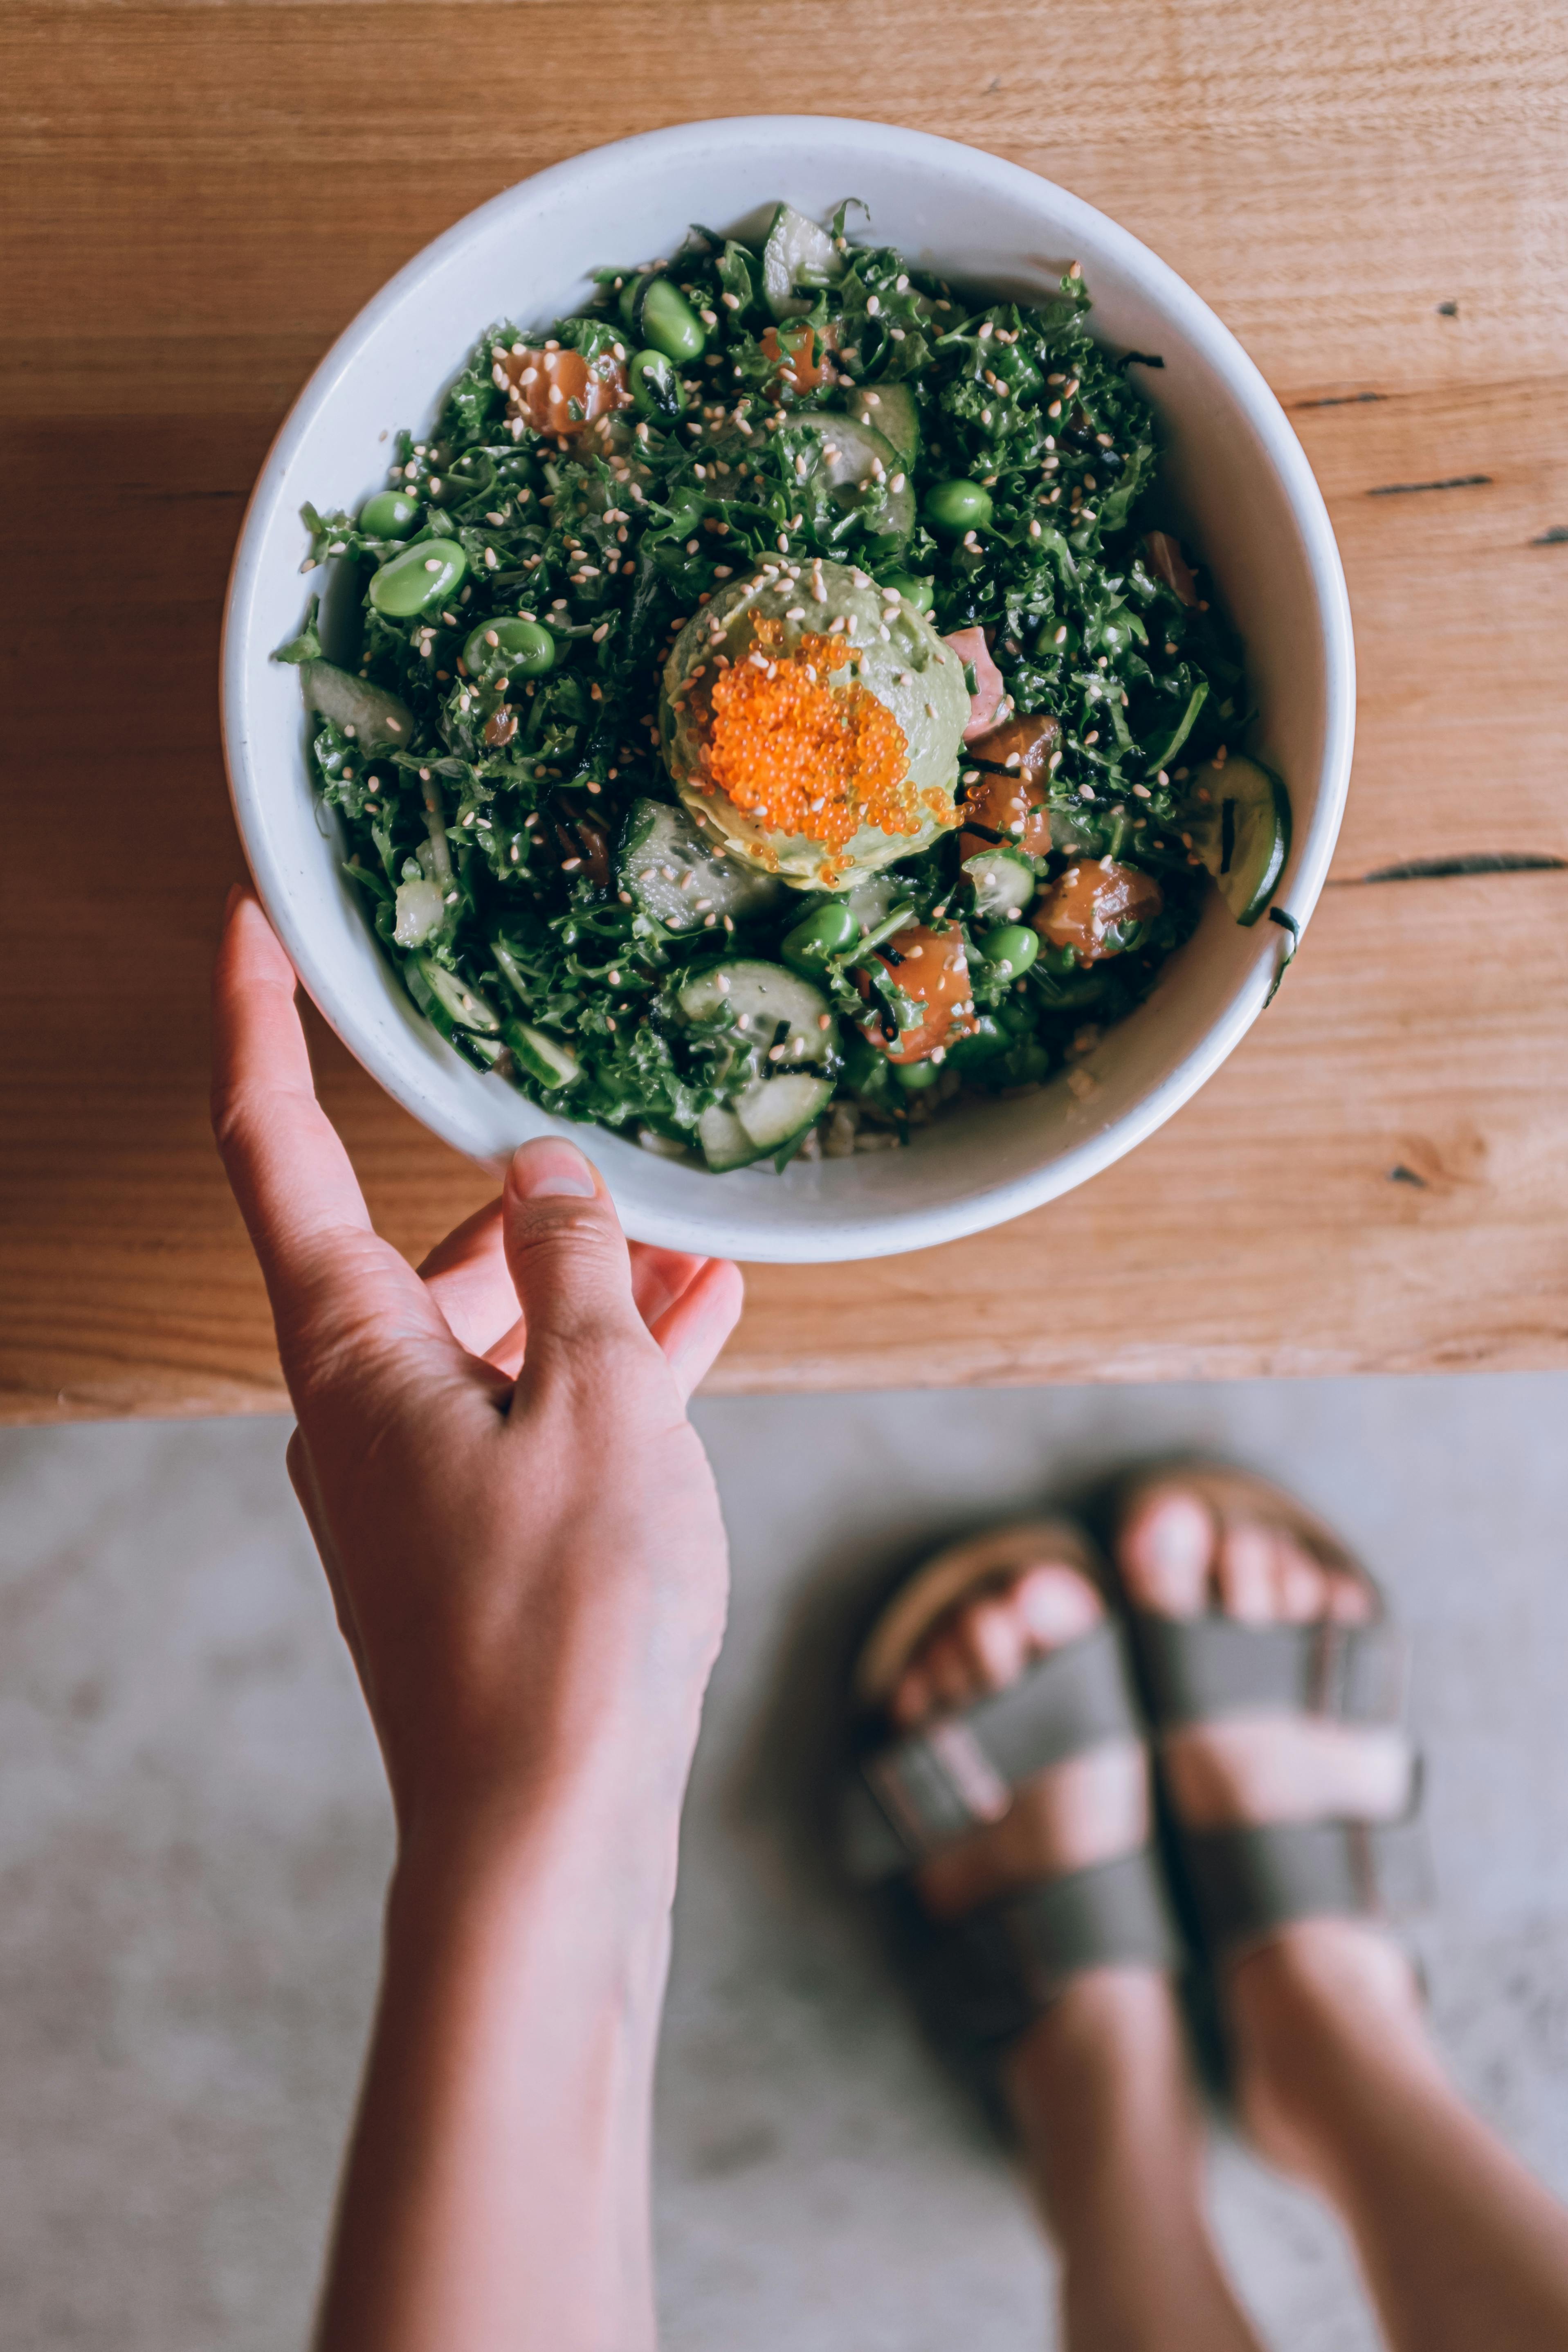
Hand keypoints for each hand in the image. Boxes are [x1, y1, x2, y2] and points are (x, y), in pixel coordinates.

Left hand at [210, 886, 743, 1865]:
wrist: (548, 1844)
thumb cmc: (568, 1625)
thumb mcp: (600, 1401)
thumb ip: (578, 1265)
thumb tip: (547, 1168)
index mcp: (351, 1355)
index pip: (278, 1146)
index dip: (259, 1022)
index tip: (255, 922)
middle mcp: (360, 1412)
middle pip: (410, 1250)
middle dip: (511, 1193)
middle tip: (593, 1127)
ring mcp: (416, 1485)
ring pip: (495, 1339)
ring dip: (588, 1286)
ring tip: (706, 1241)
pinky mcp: (476, 1547)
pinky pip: (536, 1418)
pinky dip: (606, 1372)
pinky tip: (701, 1334)